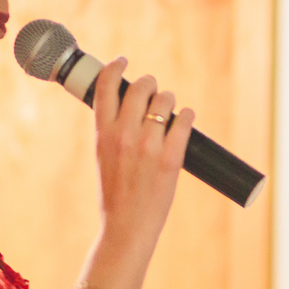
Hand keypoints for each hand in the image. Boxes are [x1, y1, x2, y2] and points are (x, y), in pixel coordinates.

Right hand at [91, 58, 193, 272]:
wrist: (126, 227)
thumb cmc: (115, 194)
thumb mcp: (102, 157)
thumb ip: (111, 131)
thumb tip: (128, 106)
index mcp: (102, 134)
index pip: (105, 86)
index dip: (115, 67)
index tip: (123, 62)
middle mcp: (124, 136)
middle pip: (141, 88)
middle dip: (150, 84)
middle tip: (154, 90)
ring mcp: (148, 147)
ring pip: (165, 100)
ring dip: (169, 100)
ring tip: (170, 108)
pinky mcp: (170, 159)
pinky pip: (184, 121)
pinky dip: (186, 116)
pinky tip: (185, 118)